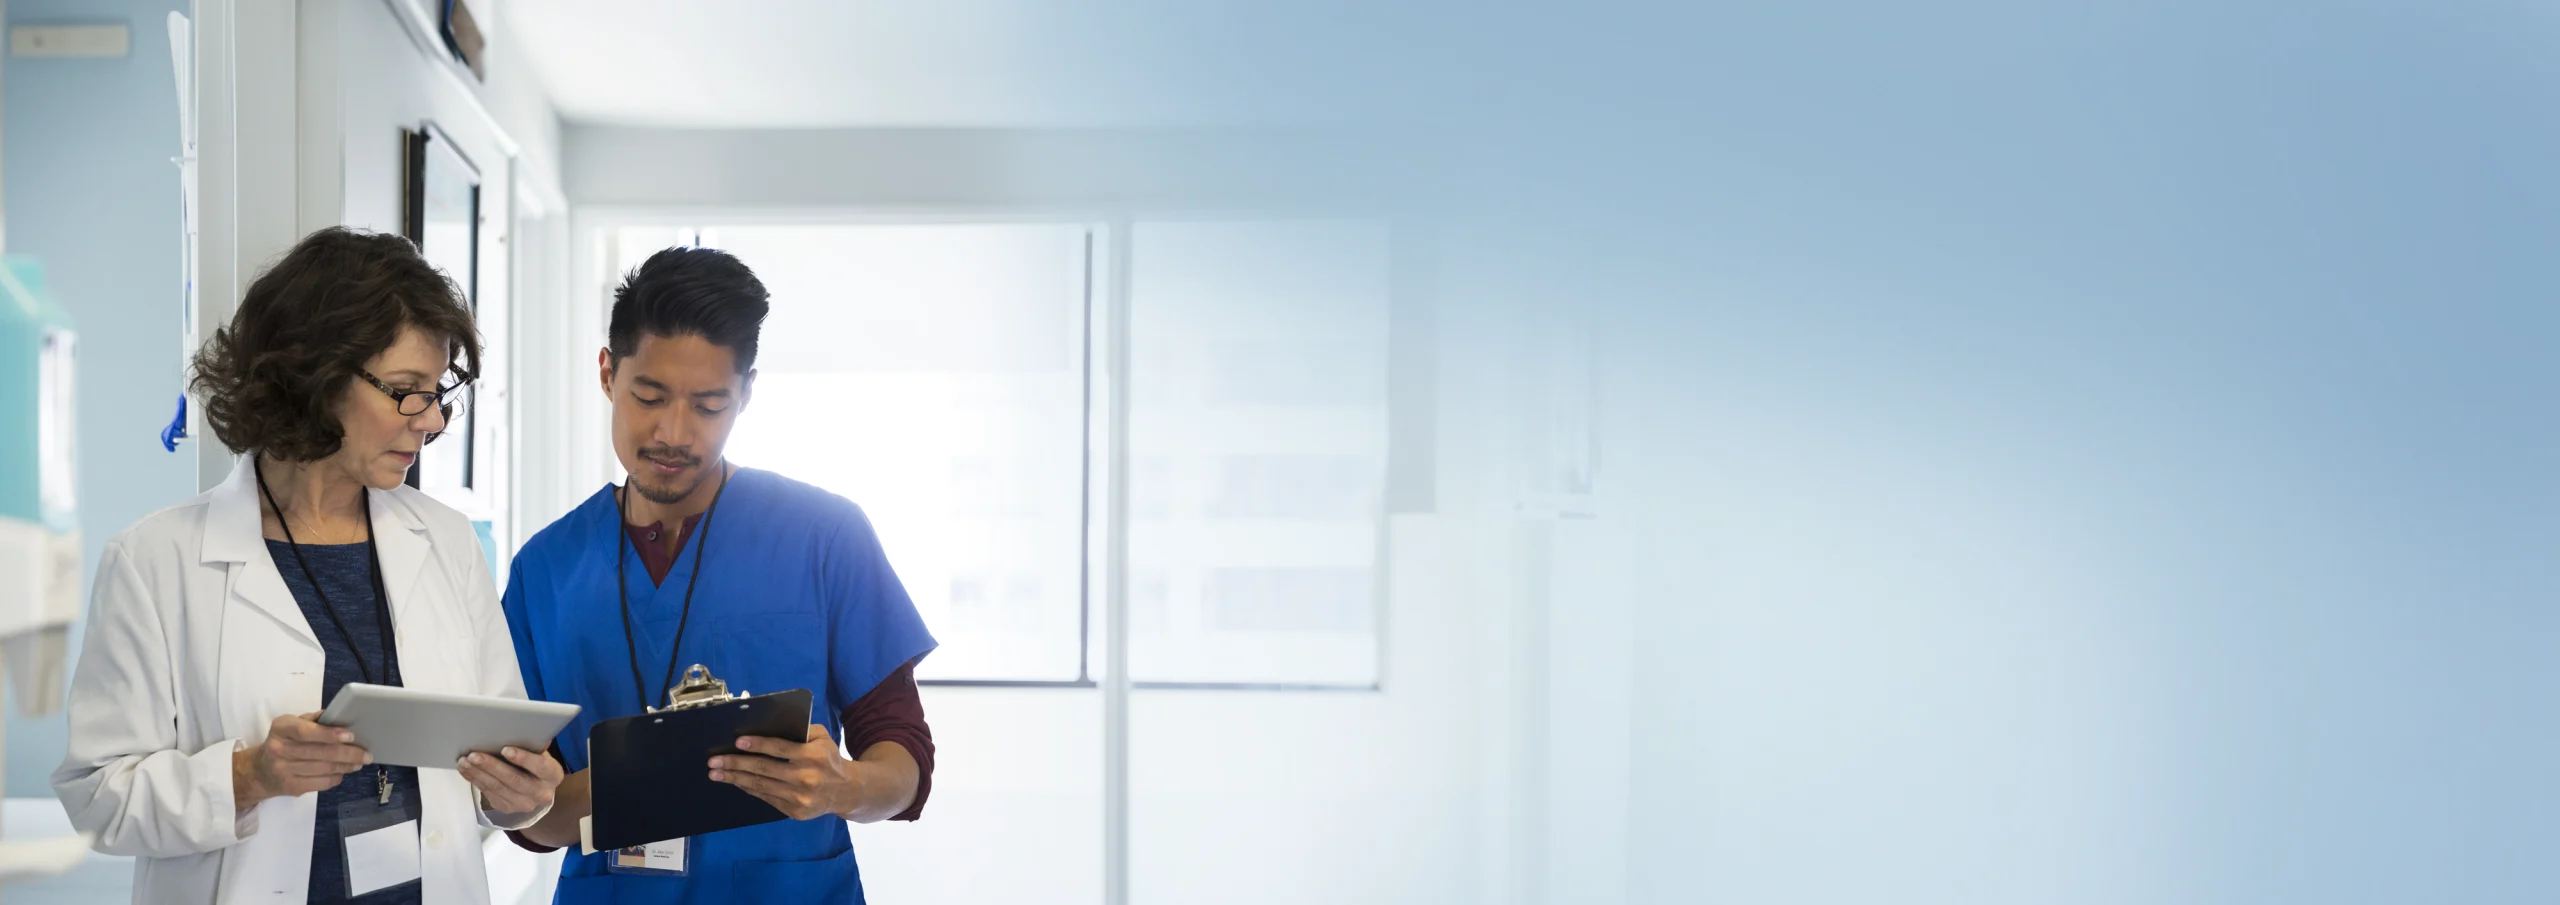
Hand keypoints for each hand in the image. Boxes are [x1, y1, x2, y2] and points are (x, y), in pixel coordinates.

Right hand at [235, 712, 369, 808]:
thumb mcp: (292, 724)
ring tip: (359, 762)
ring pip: (324, 769)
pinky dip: (336, 777)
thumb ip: (314, 720)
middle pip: (320, 753)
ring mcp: (283, 770)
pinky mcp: (290, 787)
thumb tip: (339, 716)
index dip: (329, 734)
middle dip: (348, 753)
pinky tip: (343, 772)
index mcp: (281, 728)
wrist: (260, 771)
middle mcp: (279, 749)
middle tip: (366, 754)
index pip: (306, 731)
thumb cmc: (284, 741)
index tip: (350, 736)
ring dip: (346, 766)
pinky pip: (321, 783)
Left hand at [457, 746, 565, 815]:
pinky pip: (488, 793)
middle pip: (514, 780)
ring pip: (497, 788)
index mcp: (553, 775)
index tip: (505, 749)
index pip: (540, 767)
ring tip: (464, 760)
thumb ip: (531, 745)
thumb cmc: (536, 763)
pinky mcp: (507, 808)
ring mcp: (523, 804)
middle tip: (475, 755)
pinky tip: (465, 769)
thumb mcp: (540, 753)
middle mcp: (541, 793)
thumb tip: (513, 729)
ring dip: (478, 773)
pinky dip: (474, 779)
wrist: (537, 788)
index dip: (523, 758)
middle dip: (492, 766)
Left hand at [709, 724, 861, 820]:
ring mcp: (799, 797)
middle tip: (714, 761)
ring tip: (716, 773)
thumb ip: (801, 730)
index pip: (780, 748)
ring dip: (735, 778)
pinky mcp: (795, 811)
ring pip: (761, 786)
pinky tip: (735, 782)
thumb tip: (768, 726)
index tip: (737, 741)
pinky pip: (766, 798)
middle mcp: (806, 777)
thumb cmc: (829, 759)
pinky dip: (748, 789)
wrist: (845, 791)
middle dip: (736, 763)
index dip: (758, 744)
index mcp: (813, 755)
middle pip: (765, 769)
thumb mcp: (822, 738)